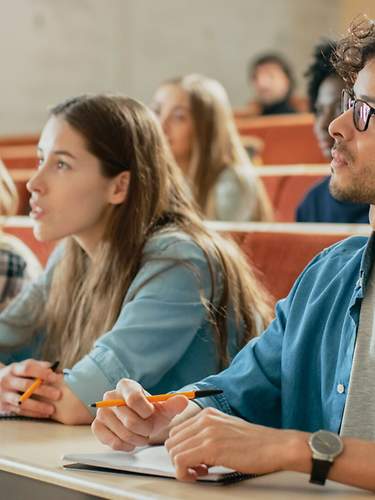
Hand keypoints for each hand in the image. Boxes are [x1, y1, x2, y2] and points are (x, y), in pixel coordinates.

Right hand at [0, 359, 61, 417]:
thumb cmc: (15, 374)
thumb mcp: (23, 366)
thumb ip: (38, 366)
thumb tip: (54, 369)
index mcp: (14, 369)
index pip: (28, 368)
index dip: (42, 373)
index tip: (56, 377)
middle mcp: (7, 381)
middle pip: (26, 385)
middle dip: (43, 390)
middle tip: (58, 394)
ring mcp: (4, 395)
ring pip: (22, 402)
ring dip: (38, 406)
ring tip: (52, 409)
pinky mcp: (4, 406)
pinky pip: (20, 411)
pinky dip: (33, 413)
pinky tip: (44, 414)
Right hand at [91, 378, 189, 450]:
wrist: (139, 421)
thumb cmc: (151, 413)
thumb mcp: (164, 407)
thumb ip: (174, 404)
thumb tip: (184, 400)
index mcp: (126, 385)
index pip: (135, 399)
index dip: (147, 411)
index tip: (151, 413)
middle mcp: (110, 396)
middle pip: (130, 420)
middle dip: (145, 429)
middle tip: (149, 429)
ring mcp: (101, 412)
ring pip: (122, 433)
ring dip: (137, 439)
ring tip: (141, 435)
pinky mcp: (97, 426)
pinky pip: (112, 442)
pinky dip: (126, 445)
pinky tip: (131, 441)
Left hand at [165, 407, 304, 480]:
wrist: (275, 446)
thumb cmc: (256, 443)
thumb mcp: (226, 430)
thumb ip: (208, 433)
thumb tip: (191, 448)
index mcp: (207, 414)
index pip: (176, 430)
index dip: (181, 449)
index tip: (192, 459)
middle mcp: (204, 419)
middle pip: (172, 441)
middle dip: (179, 458)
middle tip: (196, 468)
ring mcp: (207, 432)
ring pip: (173, 451)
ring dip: (182, 467)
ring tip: (200, 471)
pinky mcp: (211, 447)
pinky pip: (181, 461)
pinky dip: (185, 473)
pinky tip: (200, 475)